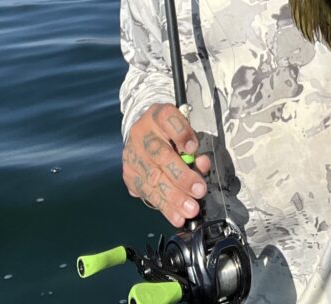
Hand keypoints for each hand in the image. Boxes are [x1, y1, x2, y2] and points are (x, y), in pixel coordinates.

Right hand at [122, 102, 210, 226]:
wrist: (143, 133)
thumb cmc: (169, 133)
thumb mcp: (183, 130)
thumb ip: (193, 146)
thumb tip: (201, 165)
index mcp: (157, 115)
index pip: (168, 119)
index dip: (181, 134)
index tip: (194, 148)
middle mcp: (141, 133)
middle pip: (160, 155)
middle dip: (181, 176)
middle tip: (199, 191)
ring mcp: (132, 155)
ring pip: (153, 178)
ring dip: (174, 198)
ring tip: (190, 210)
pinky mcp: (129, 174)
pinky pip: (146, 193)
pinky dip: (164, 207)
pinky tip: (177, 217)